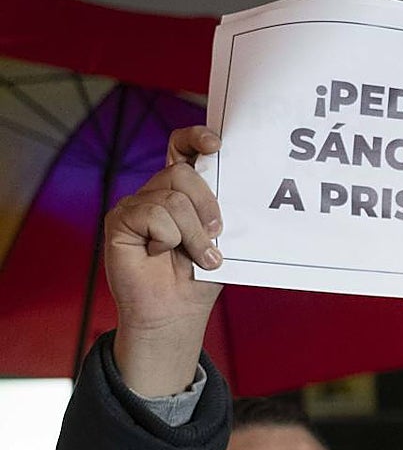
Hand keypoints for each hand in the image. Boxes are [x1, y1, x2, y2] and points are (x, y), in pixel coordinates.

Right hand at [106, 126, 224, 395]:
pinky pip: (152, 214)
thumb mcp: (220, 240)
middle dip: (208, 207)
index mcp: (181, 192)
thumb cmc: (200, 277)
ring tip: (197, 257)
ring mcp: (136, 205)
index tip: (216, 143)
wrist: (177, 311)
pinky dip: (166, 238)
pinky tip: (160, 254)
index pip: (182, 148)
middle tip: (215, 236)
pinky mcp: (120, 221)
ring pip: (172, 198)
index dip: (195, 138)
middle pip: (184, 173)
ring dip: (194, 234)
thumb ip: (221, 212)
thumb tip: (236, 188)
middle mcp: (156, 192)